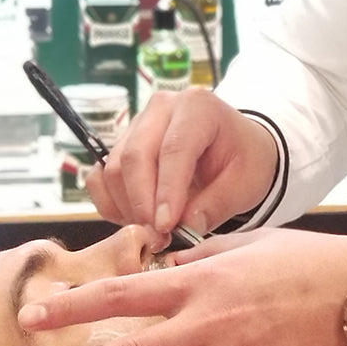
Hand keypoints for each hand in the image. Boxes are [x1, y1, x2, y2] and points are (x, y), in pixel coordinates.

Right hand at [85, 88, 279, 237]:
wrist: (236, 147)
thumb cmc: (244, 160)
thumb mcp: (245, 183)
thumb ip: (216, 204)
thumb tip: (184, 226)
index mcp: (198, 107)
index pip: (174, 149)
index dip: (166, 191)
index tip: (165, 227)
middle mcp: (162, 108)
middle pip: (135, 156)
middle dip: (142, 204)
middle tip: (157, 238)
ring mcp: (137, 124)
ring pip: (113, 169)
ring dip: (127, 208)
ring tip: (152, 234)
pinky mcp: (121, 144)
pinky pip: (101, 177)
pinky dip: (111, 204)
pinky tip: (135, 222)